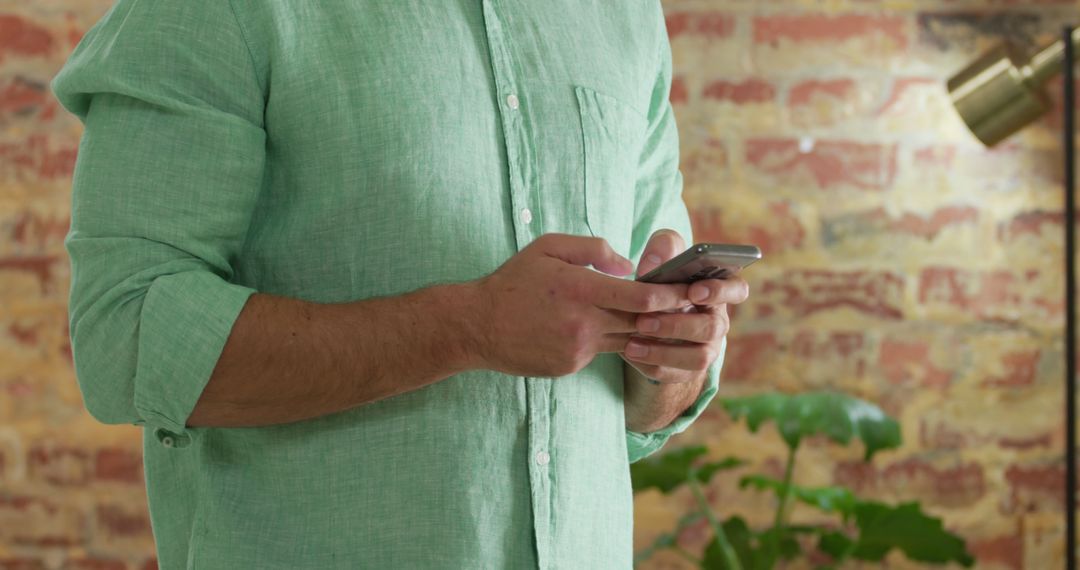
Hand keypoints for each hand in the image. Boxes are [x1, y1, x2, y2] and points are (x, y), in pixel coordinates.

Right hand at [469, 233, 691, 377]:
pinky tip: (597, 329)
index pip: (642, 297)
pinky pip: (600, 351)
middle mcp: (584, 323)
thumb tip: (628, 265)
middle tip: (689, 307)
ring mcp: (578, 349)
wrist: (477, 326)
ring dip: (642, 330)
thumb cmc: (514, 282)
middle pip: (641, 322)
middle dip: (666, 315)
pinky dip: (605, 339)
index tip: (688, 290)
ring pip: (625, 340)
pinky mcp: (571, 366)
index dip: (671, 295)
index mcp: (581, 289)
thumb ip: (593, 249)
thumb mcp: (548, 247)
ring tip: (656, 318)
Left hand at [620, 230, 749, 383]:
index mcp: (719, 291)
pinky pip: (674, 375)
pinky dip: (650, 366)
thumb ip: (663, 247)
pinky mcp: (688, 370)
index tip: (693, 291)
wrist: (647, 313)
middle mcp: (718, 322)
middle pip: (711, 328)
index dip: (719, 291)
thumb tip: (654, 262)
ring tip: (631, 344)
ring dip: (663, 352)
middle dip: (677, 325)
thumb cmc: (662, 278)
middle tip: (643, 321)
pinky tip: (627, 353)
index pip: (737, 290)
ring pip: (697, 358)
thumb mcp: (663, 255)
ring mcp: (706, 349)